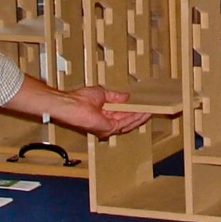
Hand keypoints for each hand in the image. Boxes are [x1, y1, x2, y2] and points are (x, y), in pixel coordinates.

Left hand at [4, 76, 149, 138]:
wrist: (70, 105)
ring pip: (128, 124)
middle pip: (127, 121)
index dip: (132, 111)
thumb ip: (114, 96)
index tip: (142, 106)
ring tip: (148, 111)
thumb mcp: (101, 93)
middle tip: (150, 110)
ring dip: (139, 117)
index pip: (121, 115)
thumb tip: (126, 96)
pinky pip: (124, 124)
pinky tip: (141, 113)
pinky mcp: (107, 128)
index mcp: (103, 115)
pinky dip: (133, 118)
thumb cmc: (79, 99)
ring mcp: (107, 127)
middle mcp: (106, 123)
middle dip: (138, 116)